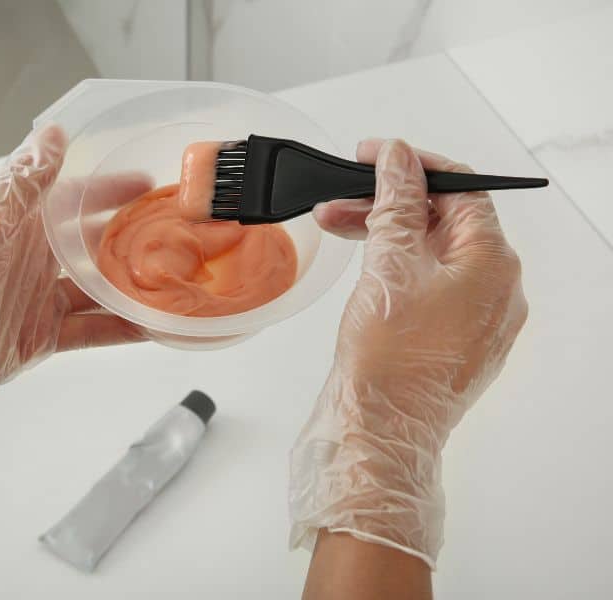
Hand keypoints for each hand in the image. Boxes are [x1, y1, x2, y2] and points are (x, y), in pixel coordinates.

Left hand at [0, 125, 149, 472]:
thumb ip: (26, 180)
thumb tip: (54, 132)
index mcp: (22, 227)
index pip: (75, 200)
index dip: (110, 190)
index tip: (148, 184)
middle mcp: (35, 261)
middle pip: (93, 245)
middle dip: (131, 239)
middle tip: (174, 235)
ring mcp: (41, 300)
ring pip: (99, 290)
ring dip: (132, 287)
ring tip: (173, 283)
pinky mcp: (43, 337)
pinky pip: (93, 330)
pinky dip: (122, 329)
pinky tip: (152, 327)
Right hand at [290, 139, 527, 567]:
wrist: (378, 434)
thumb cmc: (389, 364)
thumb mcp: (389, 265)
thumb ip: (395, 204)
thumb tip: (397, 158)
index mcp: (493, 266)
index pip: (460, 189)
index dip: (413, 164)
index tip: (372, 155)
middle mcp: (494, 291)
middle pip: (443, 222)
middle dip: (389, 202)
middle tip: (342, 192)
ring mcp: (474, 318)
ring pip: (431, 254)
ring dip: (385, 234)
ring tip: (335, 225)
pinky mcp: (449, 339)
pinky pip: (427, 286)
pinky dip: (394, 267)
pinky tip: (361, 262)